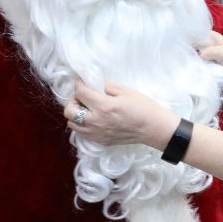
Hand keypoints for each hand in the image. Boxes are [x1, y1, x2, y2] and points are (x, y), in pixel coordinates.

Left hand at [64, 80, 178, 150]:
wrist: (153, 128)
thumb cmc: (142, 106)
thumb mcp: (125, 90)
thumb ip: (106, 86)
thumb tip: (92, 82)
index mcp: (103, 106)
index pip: (80, 92)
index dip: (79, 83)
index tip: (83, 81)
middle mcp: (95, 121)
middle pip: (69, 110)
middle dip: (74, 100)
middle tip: (84, 96)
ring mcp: (96, 133)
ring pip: (71, 123)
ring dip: (76, 114)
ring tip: (88, 109)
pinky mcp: (99, 141)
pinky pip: (81, 132)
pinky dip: (83, 125)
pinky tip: (94, 119)